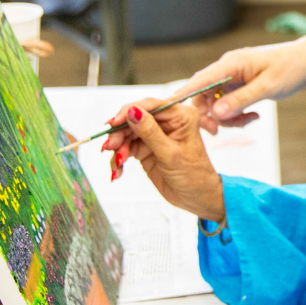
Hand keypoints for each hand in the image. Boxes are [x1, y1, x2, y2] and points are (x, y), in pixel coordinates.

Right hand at [102, 99, 226, 221]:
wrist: (196, 198)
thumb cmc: (193, 176)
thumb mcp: (170, 154)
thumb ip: (150, 132)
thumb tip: (132, 111)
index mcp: (180, 116)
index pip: (150, 105)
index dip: (128, 111)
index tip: (113, 123)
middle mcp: (167, 122)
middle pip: (134, 118)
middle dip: (120, 133)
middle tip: (109, 147)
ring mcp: (155, 134)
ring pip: (127, 133)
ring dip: (118, 149)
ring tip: (117, 164)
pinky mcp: (146, 148)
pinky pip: (126, 147)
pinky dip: (119, 158)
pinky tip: (118, 171)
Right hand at [172, 42, 305, 132]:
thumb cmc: (291, 68)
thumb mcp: (268, 88)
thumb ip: (241, 100)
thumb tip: (215, 114)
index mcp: (231, 64)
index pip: (198, 81)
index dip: (180, 97)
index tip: (166, 112)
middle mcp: (227, 69)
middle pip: (203, 96)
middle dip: (210, 116)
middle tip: (219, 133)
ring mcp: (233, 77)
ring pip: (216, 103)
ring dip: (227, 117)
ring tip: (249, 121)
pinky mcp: (240, 85)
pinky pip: (229, 103)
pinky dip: (237, 114)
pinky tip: (254, 116)